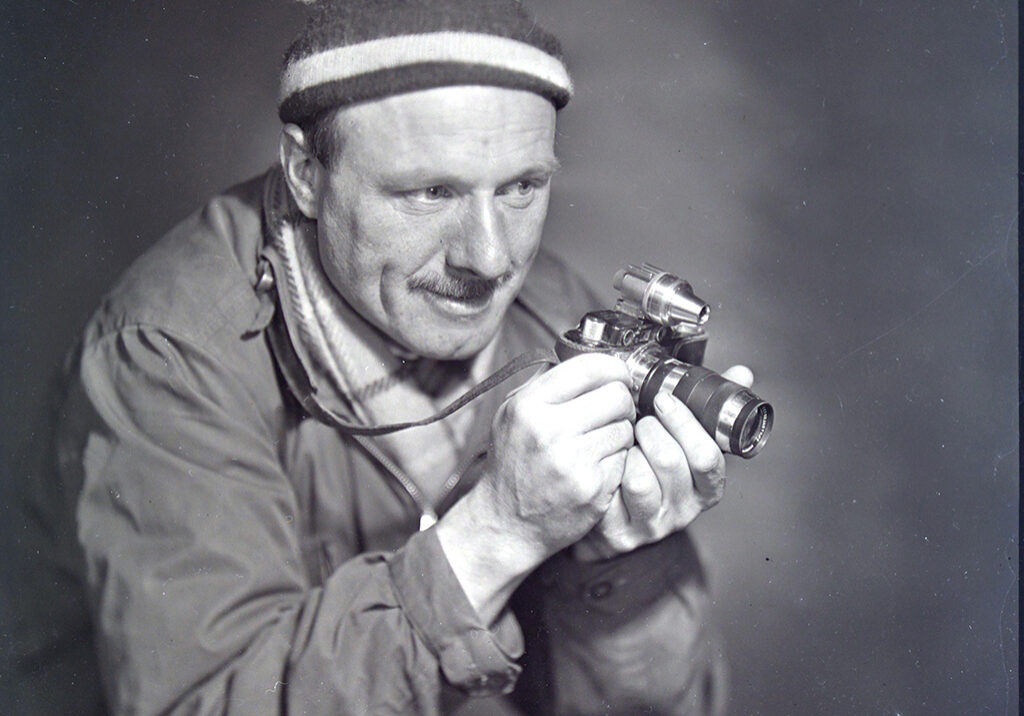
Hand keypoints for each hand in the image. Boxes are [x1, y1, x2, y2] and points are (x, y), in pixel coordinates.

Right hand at [436, 353, 635, 620]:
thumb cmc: (513, 465)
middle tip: (613, 412)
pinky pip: (625, 459)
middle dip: (622, 402)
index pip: (588, 367)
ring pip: (626, 428)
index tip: (619, 376)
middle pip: (617, 396)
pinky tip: (598, 466)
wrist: (505, 523)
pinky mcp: (592, 487)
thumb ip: (547, 386)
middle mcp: (549, 430)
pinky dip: (618, 461)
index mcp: (528, 405)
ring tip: (600, 442)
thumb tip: (592, 364)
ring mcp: (573, 461)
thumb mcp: (512, 415)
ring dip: (620, 433)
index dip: (613, 368)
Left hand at [572, 365, 753, 561]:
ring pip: (640, 481)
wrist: (611, 510)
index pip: (707, 457)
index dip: (685, 423)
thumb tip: (742, 374)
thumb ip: (711, 407)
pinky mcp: (620, 534)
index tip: (664, 400)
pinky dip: (606, 470)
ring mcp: (652, 525)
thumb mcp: (684, 439)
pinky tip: (607, 462)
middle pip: (671, 464)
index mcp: (706, 487)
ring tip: (625, 443)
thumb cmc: (650, 466)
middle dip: (651, 431)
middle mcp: (684, 511)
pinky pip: (610, 495)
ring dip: (628, 451)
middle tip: (640, 420)